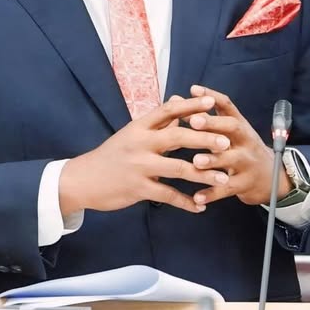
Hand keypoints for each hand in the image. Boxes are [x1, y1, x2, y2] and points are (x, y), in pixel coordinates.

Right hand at [59, 95, 233, 215]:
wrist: (82, 180)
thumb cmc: (111, 156)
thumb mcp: (132, 135)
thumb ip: (157, 123)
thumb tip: (179, 105)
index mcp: (139, 127)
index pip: (168, 110)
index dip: (191, 106)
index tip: (211, 103)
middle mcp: (140, 144)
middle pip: (178, 137)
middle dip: (205, 139)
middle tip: (227, 143)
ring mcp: (139, 167)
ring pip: (178, 169)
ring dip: (203, 175)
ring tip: (223, 179)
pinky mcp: (138, 188)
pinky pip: (168, 195)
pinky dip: (186, 202)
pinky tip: (200, 206)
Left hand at [184, 84, 292, 206]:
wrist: (271, 179)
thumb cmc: (242, 151)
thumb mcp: (229, 133)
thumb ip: (205, 118)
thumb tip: (177, 99)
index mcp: (239, 126)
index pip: (228, 106)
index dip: (212, 97)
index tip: (194, 90)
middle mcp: (246, 141)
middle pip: (233, 128)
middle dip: (213, 124)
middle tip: (193, 122)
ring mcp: (248, 162)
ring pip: (231, 159)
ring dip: (213, 160)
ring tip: (195, 162)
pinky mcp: (246, 184)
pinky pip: (228, 188)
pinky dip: (212, 193)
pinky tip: (197, 197)